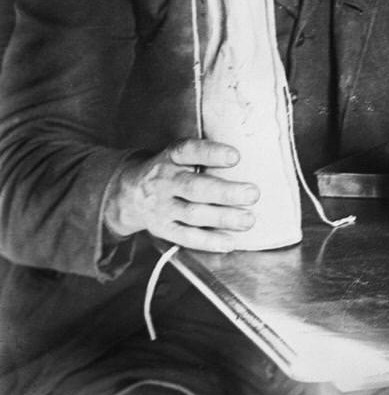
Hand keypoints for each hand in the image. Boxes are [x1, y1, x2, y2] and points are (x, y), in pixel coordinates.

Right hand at [103, 139, 259, 252]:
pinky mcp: (162, 228)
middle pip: (195, 187)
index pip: (189, 151)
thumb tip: (252, 158)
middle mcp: (165, 181)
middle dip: (225, 192)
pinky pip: (185, 236)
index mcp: (172, 157)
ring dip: (223, 218)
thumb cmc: (171, 168)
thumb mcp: (180, 154)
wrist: (129, 191)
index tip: (236, 157)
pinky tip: (228, 242)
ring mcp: (162, 207)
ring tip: (248, 220)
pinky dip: (208, 241)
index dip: (212, 153)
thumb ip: (206, 155)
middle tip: (253, 194)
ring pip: (193, 214)